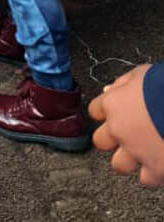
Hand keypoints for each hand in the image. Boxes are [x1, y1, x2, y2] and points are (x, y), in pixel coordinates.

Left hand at [89, 64, 163, 186]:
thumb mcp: (142, 73)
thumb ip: (123, 83)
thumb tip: (109, 90)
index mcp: (113, 104)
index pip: (95, 110)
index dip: (106, 112)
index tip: (116, 112)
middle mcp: (119, 130)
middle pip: (101, 141)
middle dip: (112, 139)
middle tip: (129, 135)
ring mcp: (136, 152)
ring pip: (119, 165)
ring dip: (129, 160)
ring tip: (143, 153)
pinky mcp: (156, 169)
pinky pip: (146, 179)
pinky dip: (152, 173)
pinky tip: (160, 163)